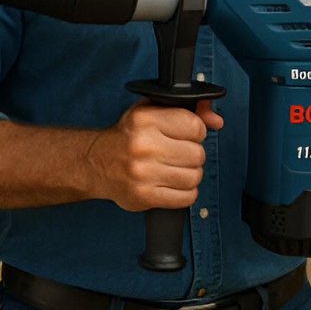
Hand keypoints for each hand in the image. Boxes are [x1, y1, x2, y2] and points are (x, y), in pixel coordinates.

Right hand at [84, 99, 222, 211]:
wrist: (94, 163)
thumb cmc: (128, 136)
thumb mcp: (153, 112)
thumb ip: (189, 111)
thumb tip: (217, 120)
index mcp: (145, 120)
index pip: (196, 127)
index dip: (195, 132)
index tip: (184, 135)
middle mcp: (143, 146)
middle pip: (198, 154)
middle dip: (192, 155)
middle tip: (176, 154)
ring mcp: (142, 174)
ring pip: (194, 177)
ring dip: (189, 174)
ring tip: (173, 169)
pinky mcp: (143, 196)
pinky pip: (187, 198)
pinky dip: (185, 193)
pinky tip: (171, 184)